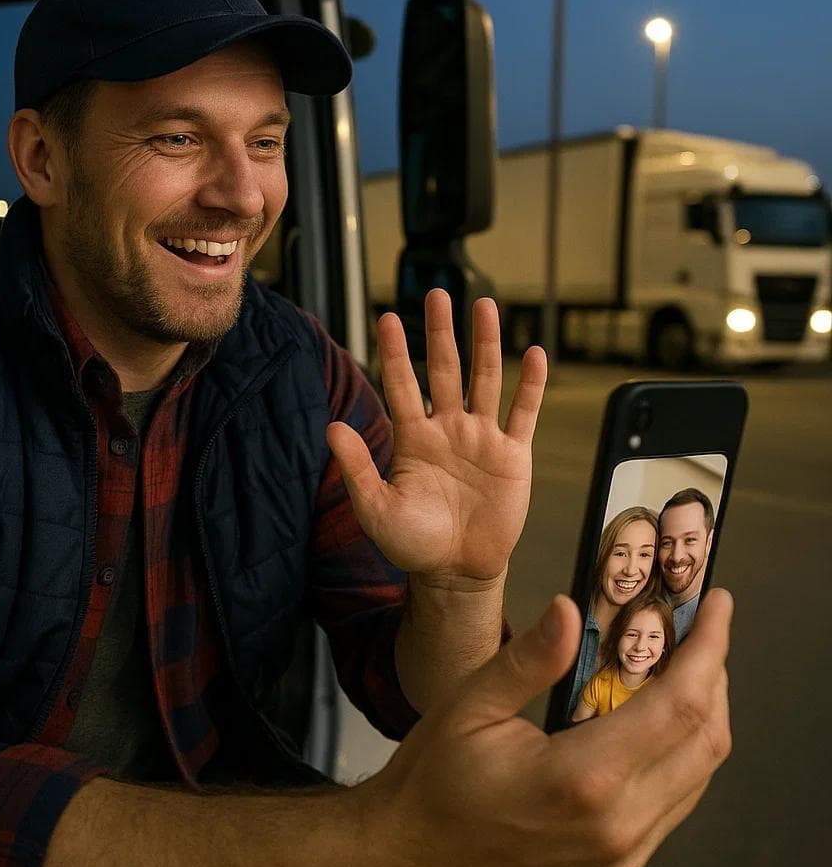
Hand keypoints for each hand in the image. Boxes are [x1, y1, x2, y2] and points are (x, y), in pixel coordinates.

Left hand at [326, 290, 546, 584]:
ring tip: (485, 306)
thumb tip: (331, 429)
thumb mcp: (376, 509)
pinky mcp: (513, 456)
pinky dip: (530, 385)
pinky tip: (535, 354)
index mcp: (412, 437)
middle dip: (441, 332)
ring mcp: (481, 438)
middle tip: (437, 294)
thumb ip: (357, 468)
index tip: (388, 318)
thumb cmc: (412, 543)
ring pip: (485, 380)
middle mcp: (447, 428)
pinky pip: (523, 414)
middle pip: (445, 369)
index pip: (401, 384)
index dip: (396, 352)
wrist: (456, 572)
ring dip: (486, 344)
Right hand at [354, 588, 733, 866]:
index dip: (709, 650)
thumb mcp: (469, 705)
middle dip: (713, 677)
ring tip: (683, 669)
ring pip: (696, 778)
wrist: (403, 865)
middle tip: (702, 631)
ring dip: (701, 718)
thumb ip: (531, 659)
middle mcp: (618, 826)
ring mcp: (622, 859)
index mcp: (584, 780)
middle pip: (705, 742)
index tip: (719, 605)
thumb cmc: (430, 782)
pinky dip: (679, 758)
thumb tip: (572, 609)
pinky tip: (654, 724)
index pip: (680, 706)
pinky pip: (672, 807)